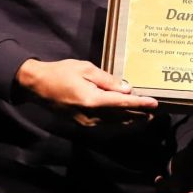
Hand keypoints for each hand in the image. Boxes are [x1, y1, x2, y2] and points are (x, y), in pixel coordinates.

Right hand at [16, 58, 157, 121]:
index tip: (154, 104)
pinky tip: (125, 117)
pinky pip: (104, 123)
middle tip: (154, 112)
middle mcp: (90, 115)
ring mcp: (85, 122)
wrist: (38, 86)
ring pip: (113, 122)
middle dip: (138, 114)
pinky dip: (117, 121)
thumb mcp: (86, 69)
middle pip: (120, 116)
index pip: (122, 103)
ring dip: (129, 119)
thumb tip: (126, 89)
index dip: (140, 104)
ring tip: (144, 116)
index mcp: (92, 100)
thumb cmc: (61, 72)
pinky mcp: (82, 123)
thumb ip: (107, 80)